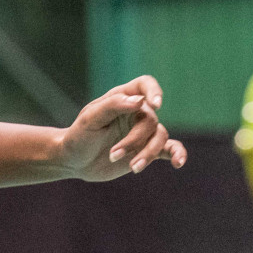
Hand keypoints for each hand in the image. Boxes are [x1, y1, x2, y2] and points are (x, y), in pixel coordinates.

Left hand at [57, 75, 186, 180]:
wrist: (74, 161)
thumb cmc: (79, 136)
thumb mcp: (90, 119)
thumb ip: (113, 106)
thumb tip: (141, 101)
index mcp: (121, 98)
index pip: (145, 85)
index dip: (154, 91)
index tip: (155, 104)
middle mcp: (135, 112)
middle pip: (149, 120)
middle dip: (134, 140)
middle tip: (112, 154)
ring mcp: (142, 132)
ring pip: (160, 136)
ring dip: (147, 153)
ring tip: (133, 168)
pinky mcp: (146, 150)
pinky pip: (169, 149)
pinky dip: (178, 154)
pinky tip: (178, 163)